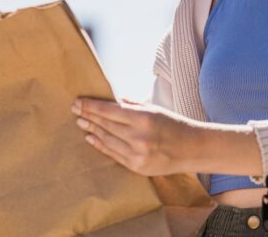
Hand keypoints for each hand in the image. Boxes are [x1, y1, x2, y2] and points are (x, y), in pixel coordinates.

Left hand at [71, 97, 199, 176]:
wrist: (192, 150)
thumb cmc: (174, 125)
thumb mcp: (155, 109)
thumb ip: (132, 106)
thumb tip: (113, 100)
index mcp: (144, 119)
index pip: (110, 111)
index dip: (92, 106)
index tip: (78, 101)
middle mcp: (138, 137)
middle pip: (106, 125)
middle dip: (89, 115)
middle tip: (75, 109)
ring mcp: (136, 154)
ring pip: (107, 139)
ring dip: (92, 129)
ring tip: (80, 122)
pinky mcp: (136, 166)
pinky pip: (113, 153)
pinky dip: (100, 144)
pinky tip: (90, 137)